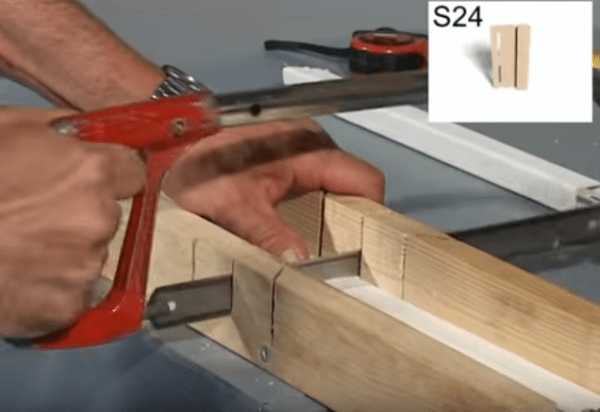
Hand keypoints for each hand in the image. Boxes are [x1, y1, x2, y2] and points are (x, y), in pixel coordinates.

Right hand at [0, 108, 144, 337]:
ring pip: (90, 254)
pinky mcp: (66, 307)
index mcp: (91, 171)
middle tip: (34, 216)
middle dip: (81, 214)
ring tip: (18, 248)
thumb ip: (63, 128)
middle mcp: (99, 218)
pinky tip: (18, 278)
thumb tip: (97, 131)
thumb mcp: (9, 126)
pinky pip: (71, 294)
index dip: (112, 175)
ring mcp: (85, 266)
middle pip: (108, 215)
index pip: (132, 171)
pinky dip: (51, 289)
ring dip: (66, 252)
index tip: (93, 179)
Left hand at [163, 119, 384, 260]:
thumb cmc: (200, 165)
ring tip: (317, 256)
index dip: (373, 216)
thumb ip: (269, 234)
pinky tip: (296, 238)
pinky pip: (312, 193)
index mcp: (313, 148)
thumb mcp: (235, 204)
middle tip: (338, 263)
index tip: (364, 252)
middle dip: (348, 226)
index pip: (366, 181)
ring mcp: (299, 154)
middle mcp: (312, 147)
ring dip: (327, 224)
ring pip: (331, 193)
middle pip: (351, 190)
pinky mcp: (284, 164)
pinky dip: (310, 216)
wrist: (167, 143)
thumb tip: (301, 263)